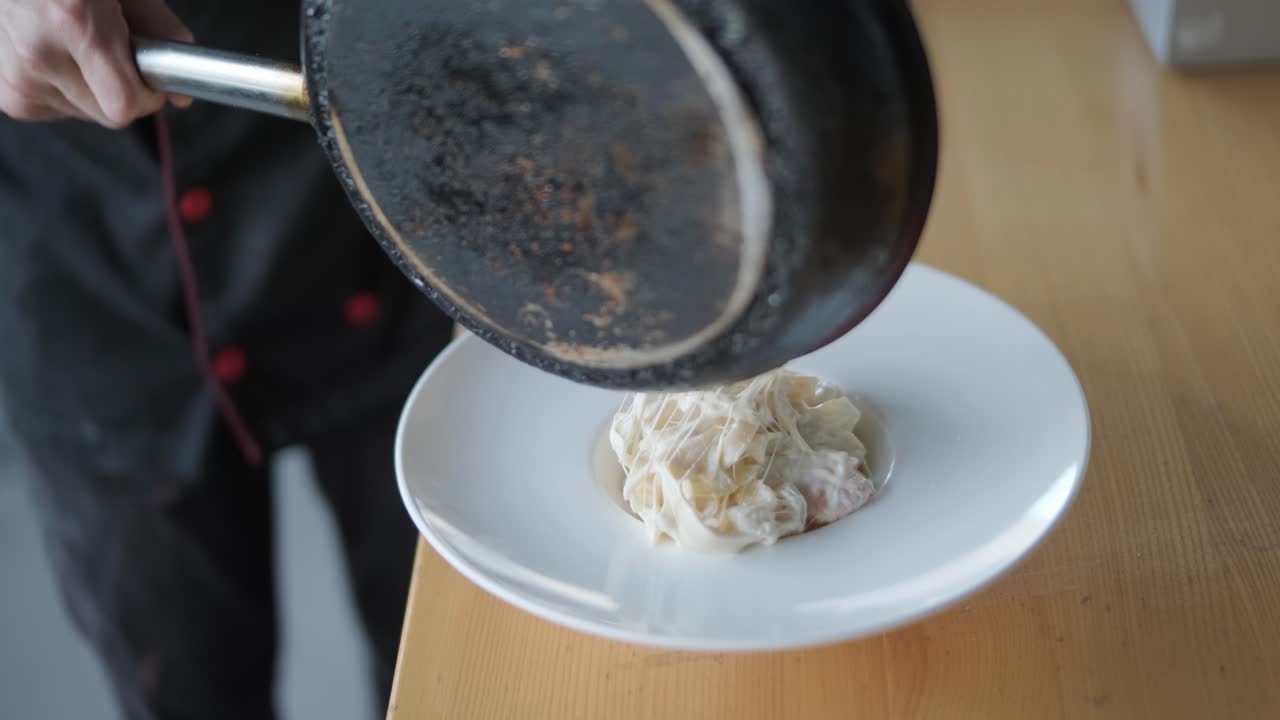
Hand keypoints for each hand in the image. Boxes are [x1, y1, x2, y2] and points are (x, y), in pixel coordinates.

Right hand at [0, 0, 191, 126]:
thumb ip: (161, 35)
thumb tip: (182, 95)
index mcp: (72, 23)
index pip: (124, 103)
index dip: (148, 95)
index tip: (151, 79)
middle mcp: (38, 52)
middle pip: (108, 116)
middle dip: (122, 92)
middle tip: (113, 54)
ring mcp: (17, 76)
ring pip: (84, 114)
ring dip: (93, 90)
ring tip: (78, 46)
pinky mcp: (8, 93)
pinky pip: (57, 110)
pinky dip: (66, 90)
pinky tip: (58, 55)